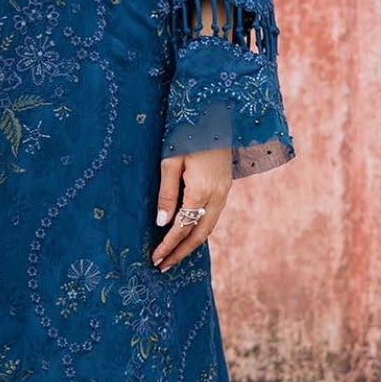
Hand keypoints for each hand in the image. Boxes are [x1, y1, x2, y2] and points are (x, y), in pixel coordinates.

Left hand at [152, 145, 231, 269]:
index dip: (169, 245)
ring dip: (191, 244)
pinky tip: (188, 234)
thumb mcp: (171, 160)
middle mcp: (217, 196)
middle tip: (163, 266)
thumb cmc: (187, 134)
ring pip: (208, 227)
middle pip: (199, 234)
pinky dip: (200, 229)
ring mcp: (224, 192)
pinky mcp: (225, 187)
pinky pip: (213, 216)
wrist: (216, 115)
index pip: (183, 227)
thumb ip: (167, 193)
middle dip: (181, 252)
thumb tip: (161, 223)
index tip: (155, 258)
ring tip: (174, 255)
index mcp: (201, 190)